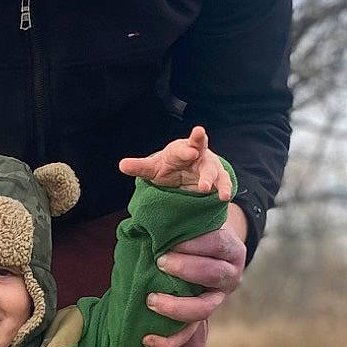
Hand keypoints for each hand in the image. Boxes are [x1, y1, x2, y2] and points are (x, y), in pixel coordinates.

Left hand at [118, 125, 232, 199]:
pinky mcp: (218, 179)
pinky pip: (223, 183)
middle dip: (204, 162)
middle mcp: (198, 154)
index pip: (183, 148)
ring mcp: (210, 166)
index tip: (190, 152)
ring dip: (218, 182)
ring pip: (215, 171)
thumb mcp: (154, 167)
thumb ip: (140, 167)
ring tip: (222, 195)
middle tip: (202, 172)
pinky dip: (225, 190)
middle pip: (202, 151)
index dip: (187, 150)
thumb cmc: (169, 166)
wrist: (186, 169)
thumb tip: (121, 165)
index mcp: (180, 150)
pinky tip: (225, 198)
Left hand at [140, 202, 248, 346]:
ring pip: (204, 309)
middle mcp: (229, 275)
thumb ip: (180, 217)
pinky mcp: (202, 317)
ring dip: (178, 306)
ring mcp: (217, 299)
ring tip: (151, 300)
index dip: (196, 243)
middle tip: (160, 262)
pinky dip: (169, 340)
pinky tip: (147, 339)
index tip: (171, 240)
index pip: (218, 243)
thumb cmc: (195, 233)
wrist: (211, 255)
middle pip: (214, 275)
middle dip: (187, 269)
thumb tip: (147, 213)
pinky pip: (189, 334)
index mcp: (230, 248)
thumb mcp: (195, 221)